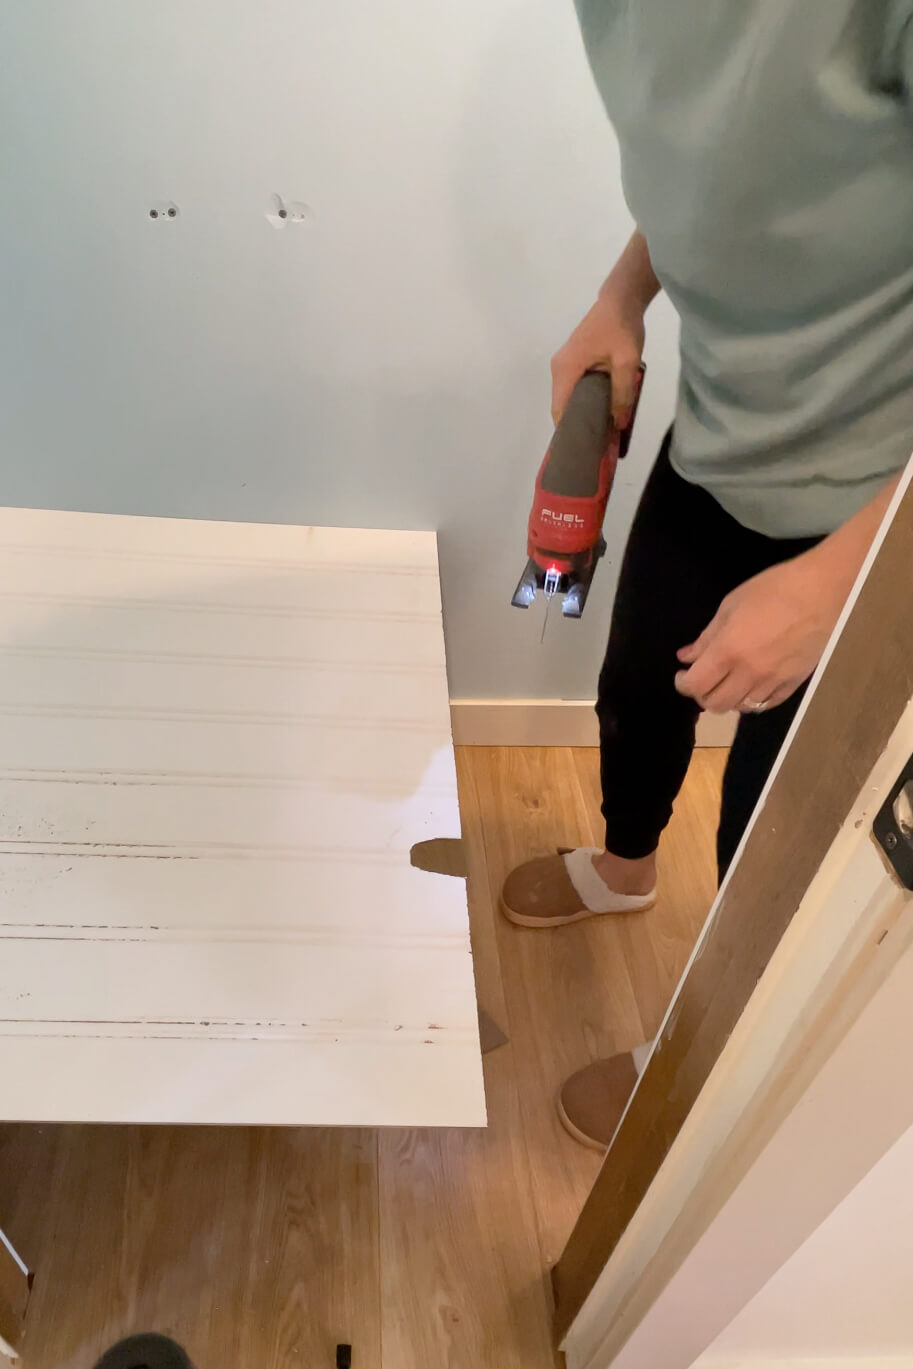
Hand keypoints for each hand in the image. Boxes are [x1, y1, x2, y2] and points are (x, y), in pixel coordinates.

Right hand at [550, 284, 644, 428]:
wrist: (620, 299)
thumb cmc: (621, 328)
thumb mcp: (627, 363)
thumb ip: (623, 394)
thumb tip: (620, 424)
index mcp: (566, 370)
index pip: (559, 409)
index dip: (568, 430)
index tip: (583, 446)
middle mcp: (559, 368)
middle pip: (562, 404)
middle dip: (578, 422)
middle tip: (597, 441)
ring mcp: (564, 363)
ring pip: (569, 396)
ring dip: (583, 410)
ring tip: (601, 427)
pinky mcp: (573, 359)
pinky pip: (575, 386)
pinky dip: (585, 398)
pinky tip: (602, 407)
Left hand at [674, 551, 846, 714]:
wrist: (822, 592)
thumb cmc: (773, 590)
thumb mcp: (731, 606)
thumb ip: (707, 636)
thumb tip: (686, 657)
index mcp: (729, 650)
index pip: (696, 685)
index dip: (683, 684)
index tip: (683, 675)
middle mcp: (749, 673)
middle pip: (715, 704)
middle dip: (702, 694)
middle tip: (703, 678)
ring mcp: (773, 681)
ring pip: (741, 708)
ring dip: (728, 698)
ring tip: (727, 681)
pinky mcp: (794, 684)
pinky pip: (766, 705)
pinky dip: (753, 700)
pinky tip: (751, 685)